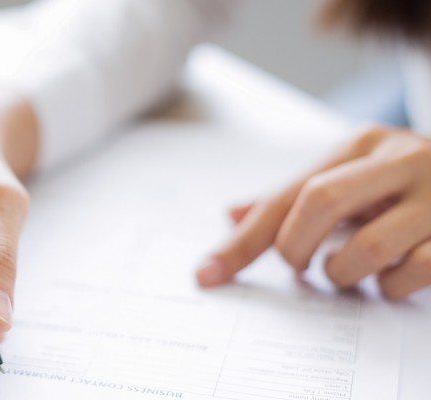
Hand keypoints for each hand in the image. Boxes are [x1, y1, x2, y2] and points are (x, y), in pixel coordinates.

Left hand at [197, 126, 430, 297]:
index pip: (287, 194)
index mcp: (363, 145)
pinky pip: (413, 273)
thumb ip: (293, 200)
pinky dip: (389, 288)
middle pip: (319, 202)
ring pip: (367, 247)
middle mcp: (402, 158)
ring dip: (343, 274)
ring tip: (347, 273)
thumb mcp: (352, 182)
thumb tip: (228, 217)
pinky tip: (389, 280)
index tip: (209, 275)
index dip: (244, 240)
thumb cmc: (406, 188)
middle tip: (301, 267)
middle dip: (296, 247)